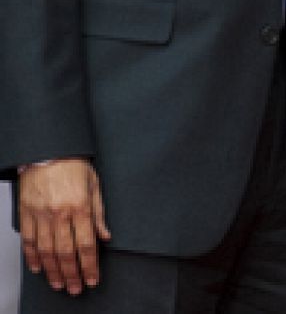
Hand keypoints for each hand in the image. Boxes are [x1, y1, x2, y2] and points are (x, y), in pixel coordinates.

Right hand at [18, 159, 110, 294]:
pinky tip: (38, 268)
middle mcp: (59, 214)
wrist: (48, 151)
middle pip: (66, 253)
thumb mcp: (95, 186)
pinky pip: (29, 241)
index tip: (92, 278)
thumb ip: (100, 213)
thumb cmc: (73, 165)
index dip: (90, 265)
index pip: (87, 244)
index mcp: (80, 207)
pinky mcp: (26, 215)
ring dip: (53, 271)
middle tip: (76, 288)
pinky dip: (33, 257)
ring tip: (60, 283)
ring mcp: (40, 216)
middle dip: (72, 274)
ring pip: (46, 251)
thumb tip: (106, 236)